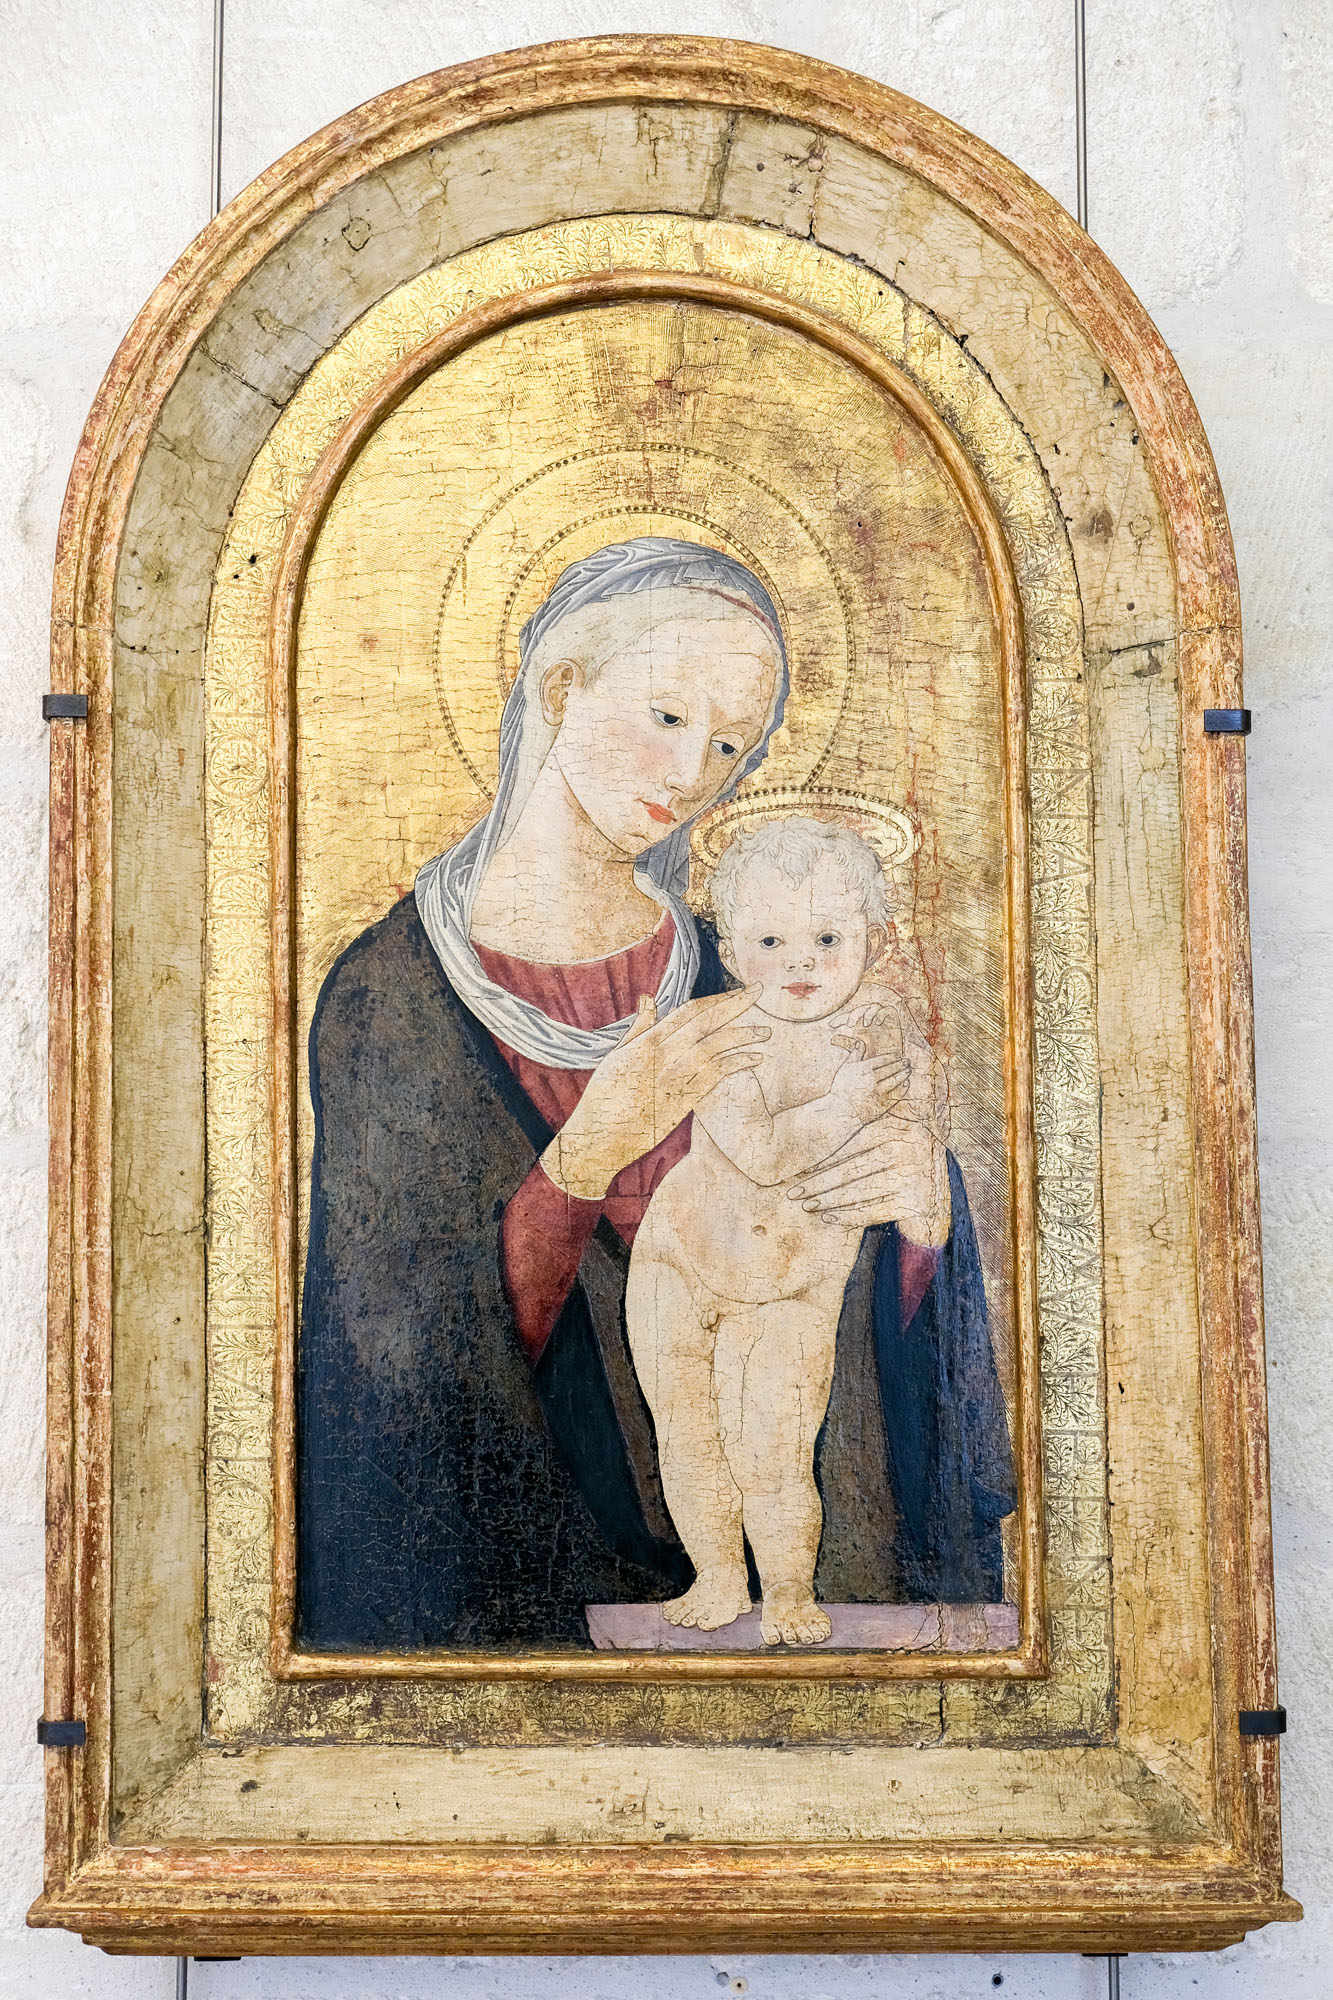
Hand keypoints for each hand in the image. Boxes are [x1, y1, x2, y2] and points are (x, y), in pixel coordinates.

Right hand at [545, 986, 769, 1198]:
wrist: (597, 1139)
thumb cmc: (603, 1099)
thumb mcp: (616, 1057)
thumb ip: (638, 1028)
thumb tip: (648, 999)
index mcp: (646, 1042)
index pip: (688, 1012)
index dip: (716, 999)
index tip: (737, 992)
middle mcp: (661, 1056)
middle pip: (706, 1022)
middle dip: (735, 1005)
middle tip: (758, 993)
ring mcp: (672, 1079)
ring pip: (715, 1048)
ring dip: (743, 1036)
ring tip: (765, 1031)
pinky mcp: (681, 1102)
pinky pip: (715, 1077)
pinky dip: (737, 1064)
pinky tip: (754, 1059)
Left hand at [787, 1109, 950, 1243]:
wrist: (936, 1194)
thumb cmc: (899, 1163)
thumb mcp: (883, 1141)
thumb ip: (855, 1136)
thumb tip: (804, 1143)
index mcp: (896, 1126)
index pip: (850, 1144)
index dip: (823, 1159)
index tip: (799, 1171)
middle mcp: (908, 1147)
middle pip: (852, 1168)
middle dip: (819, 1183)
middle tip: (794, 1193)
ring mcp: (915, 1175)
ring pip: (860, 1191)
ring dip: (828, 1201)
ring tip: (807, 1205)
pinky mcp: (918, 1203)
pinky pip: (873, 1211)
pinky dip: (848, 1215)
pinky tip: (829, 1217)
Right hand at [829, 1051, 910, 1123]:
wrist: (840, 1112)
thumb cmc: (841, 1089)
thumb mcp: (845, 1068)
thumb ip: (855, 1054)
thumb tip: (860, 1042)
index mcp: (864, 1069)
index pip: (884, 1059)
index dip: (894, 1057)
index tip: (899, 1055)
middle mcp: (872, 1079)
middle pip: (892, 1068)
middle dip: (902, 1063)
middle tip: (907, 1061)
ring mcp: (879, 1092)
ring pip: (896, 1080)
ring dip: (904, 1074)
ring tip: (908, 1070)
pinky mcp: (883, 1104)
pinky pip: (897, 1094)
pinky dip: (903, 1088)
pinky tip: (906, 1083)